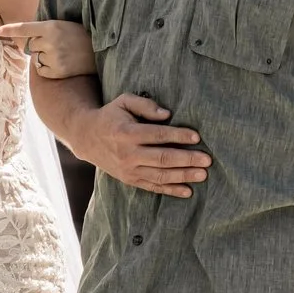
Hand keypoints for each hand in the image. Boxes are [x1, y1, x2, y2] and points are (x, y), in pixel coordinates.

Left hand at [0, 18, 97, 78]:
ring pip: (35, 59)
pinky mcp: (58, 70)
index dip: (9, 30)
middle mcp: (51, 41)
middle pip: (30, 46)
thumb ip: (44, 30)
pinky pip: (41, 71)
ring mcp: (54, 57)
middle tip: (57, 45)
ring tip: (62, 55)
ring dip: (44, 58)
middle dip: (39, 46)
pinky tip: (62, 64)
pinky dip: (48, 69)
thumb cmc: (80, 36)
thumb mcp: (62, 26)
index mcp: (51, 26)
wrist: (100, 51)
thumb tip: (25, 42)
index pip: (24, 28)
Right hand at [68, 95, 209, 197]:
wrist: (86, 138)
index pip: (157, 135)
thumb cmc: (111, 116)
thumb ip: (145, 105)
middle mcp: (127, 154)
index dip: (178, 135)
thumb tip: (167, 114)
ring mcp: (128, 170)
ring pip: (160, 175)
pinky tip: (188, 191)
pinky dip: (170, 190)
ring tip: (203, 175)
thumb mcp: (124, 101)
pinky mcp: (130, 179)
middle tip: (207, 160)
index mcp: (126, 133)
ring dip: (183, 176)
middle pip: (162, 158)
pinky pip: (152, 187)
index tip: (197, 137)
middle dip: (187, 159)